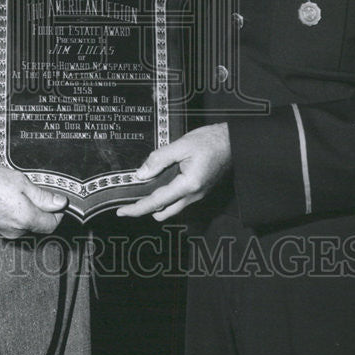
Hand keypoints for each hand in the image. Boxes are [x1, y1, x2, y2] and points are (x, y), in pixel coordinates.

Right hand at [0, 162, 66, 237]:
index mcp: (25, 219)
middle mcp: (16, 232)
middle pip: (39, 225)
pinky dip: (16, 215)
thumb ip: (42, 196)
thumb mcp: (20, 181)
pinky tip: (8, 200)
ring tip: (18, 193)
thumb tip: (62, 203)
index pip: (52, 224)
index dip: (58, 212)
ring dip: (28, 212)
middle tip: (34, 190)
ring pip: (26, 225)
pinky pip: (13, 225)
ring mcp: (4, 233)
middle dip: (42, 210)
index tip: (55, 198)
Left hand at [116, 124, 231, 220]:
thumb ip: (159, 159)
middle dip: (146, 209)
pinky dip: (167, 198)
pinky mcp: (200, 191)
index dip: (137, 209)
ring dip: (157, 204)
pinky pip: (179, 201)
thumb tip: (141, 174)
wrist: (232, 142)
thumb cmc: (210, 141)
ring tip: (145, 189)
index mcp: (188, 185)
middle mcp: (193, 195)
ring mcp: (198, 195)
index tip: (121, 212)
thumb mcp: (181, 145)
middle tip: (131, 198)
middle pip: (163, 213)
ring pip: (172, 208)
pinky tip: (161, 183)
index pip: (156, 203)